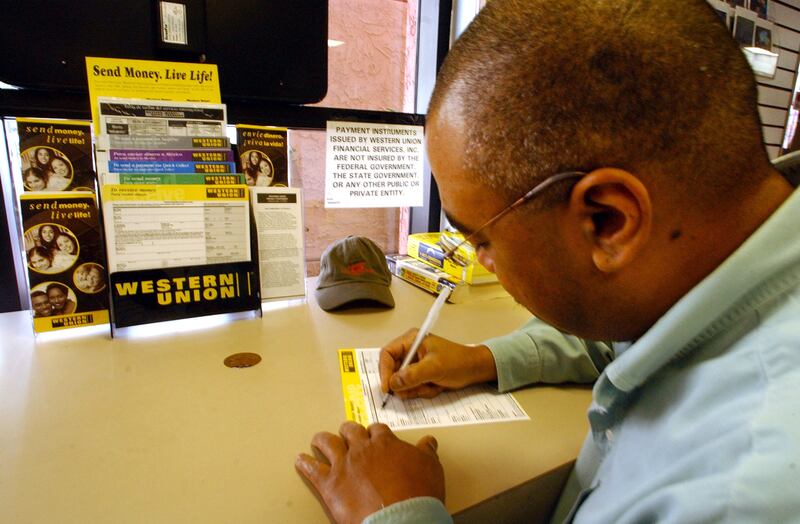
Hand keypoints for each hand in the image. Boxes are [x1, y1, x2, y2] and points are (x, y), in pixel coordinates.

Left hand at [295, 422, 444, 523]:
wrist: (400, 518)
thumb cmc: (417, 494)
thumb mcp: (431, 467)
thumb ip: (426, 452)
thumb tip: (429, 442)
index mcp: (385, 443)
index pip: (376, 429)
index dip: (374, 432)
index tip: (373, 435)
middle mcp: (362, 449)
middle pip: (351, 431)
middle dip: (348, 431)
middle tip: (347, 433)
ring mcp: (344, 465)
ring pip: (328, 443)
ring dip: (323, 440)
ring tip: (319, 439)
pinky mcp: (330, 484)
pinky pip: (313, 469)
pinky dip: (305, 464)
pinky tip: (301, 460)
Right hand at [379, 330, 497, 398]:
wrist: (475, 370)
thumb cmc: (457, 362)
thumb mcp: (434, 368)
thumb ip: (412, 375)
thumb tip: (392, 384)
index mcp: (411, 340)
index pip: (387, 354)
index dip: (384, 371)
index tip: (387, 388)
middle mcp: (410, 351)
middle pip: (393, 371)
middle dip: (405, 384)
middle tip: (419, 389)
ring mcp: (414, 364)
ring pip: (402, 383)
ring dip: (417, 389)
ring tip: (433, 385)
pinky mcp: (420, 376)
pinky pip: (412, 388)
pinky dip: (423, 391)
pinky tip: (436, 387)